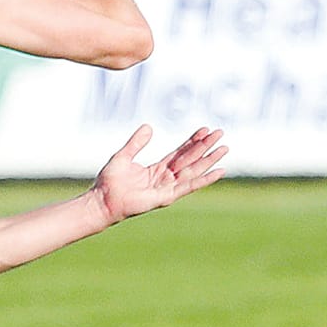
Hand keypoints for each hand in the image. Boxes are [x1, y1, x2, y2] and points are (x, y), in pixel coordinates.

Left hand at [90, 125, 226, 224]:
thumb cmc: (110, 182)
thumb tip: (149, 126)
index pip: (180, 152)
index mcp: (157, 169)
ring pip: (194, 170)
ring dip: (209, 159)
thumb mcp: (123, 156)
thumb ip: (136, 143)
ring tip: (224, 148)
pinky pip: (189, 186)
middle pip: (190, 159)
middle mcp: (166, 178)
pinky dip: (205, 179)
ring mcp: (168, 187)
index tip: (205, 129)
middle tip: (220, 133)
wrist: (103, 200)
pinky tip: (219, 171)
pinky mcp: (167, 196)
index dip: (192, 141)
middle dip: (205, 146)